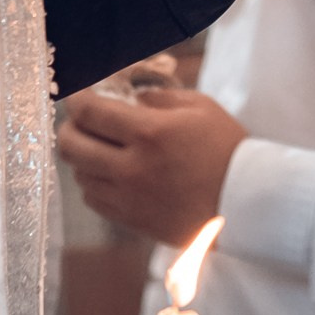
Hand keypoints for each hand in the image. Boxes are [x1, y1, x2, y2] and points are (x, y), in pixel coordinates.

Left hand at [57, 88, 246, 246]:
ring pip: (79, 174)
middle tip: (80, 121)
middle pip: (71, 146)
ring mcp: (130, 198)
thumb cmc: (226, 148)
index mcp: (150, 133)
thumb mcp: (198, 106)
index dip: (76, 99)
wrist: (246, 202)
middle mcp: (132, 168)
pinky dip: (93, 183)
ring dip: (82, 157)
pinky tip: (110, 173)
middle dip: (69, 127)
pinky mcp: (133, 220)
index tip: (77, 94)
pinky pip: (93, 200)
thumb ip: (156, 96)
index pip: (90, 112)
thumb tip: (123, 95)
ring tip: (100, 147)